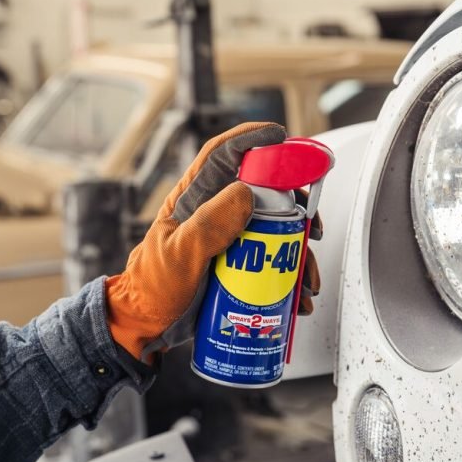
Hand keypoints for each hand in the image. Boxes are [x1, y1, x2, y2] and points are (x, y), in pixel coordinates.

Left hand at [106, 122, 320, 360]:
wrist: (150, 324)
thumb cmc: (153, 287)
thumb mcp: (179, 254)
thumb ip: (208, 224)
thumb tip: (247, 192)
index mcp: (195, 199)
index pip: (223, 155)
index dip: (252, 139)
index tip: (281, 136)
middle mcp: (216, 214)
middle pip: (264, 192)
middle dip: (296, 205)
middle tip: (312, 226)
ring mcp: (231, 240)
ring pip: (276, 230)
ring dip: (299, 251)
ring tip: (306, 279)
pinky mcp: (241, 266)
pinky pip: (273, 263)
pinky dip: (291, 278)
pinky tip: (298, 297)